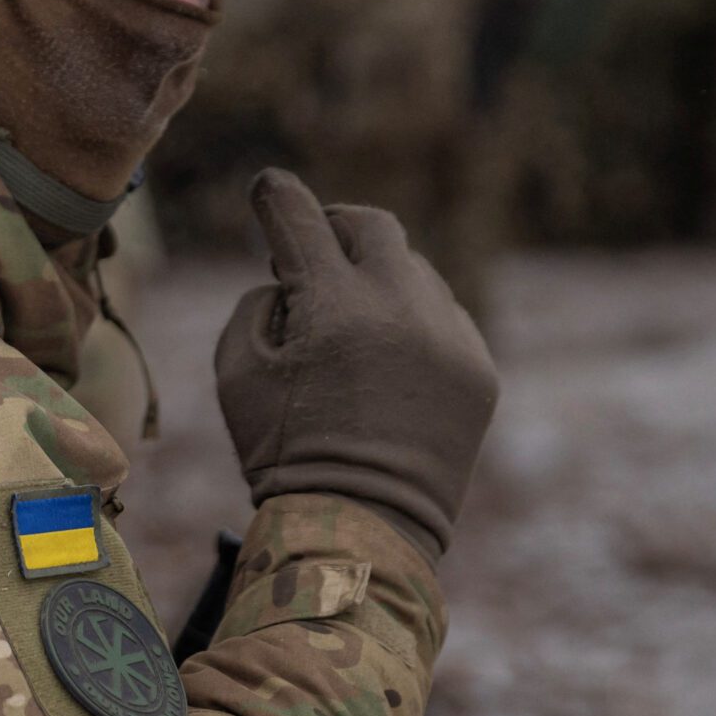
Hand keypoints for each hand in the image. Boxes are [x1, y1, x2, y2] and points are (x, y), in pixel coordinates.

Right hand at [213, 170, 498, 558]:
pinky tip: (387, 359)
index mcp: (333, 307)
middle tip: (313, 251)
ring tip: (349, 323)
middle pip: (371, 227)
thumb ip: (258, 305)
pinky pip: (444, 316)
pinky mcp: (479, 368)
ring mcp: (448, 337)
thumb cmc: (283, 450)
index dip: (277, 198)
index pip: (301, 220)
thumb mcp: (236, 372)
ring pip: (412, 271)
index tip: (267, 189)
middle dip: (334, 228)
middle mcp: (400, 308)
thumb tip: (289, 278)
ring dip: (375, 281)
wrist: (362, 526)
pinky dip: (412, 321)